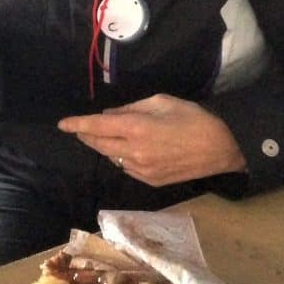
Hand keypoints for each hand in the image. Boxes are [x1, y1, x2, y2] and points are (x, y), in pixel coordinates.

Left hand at [58, 94, 246, 186]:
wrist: (221, 149)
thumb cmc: (194, 118)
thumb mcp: (162, 101)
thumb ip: (132, 108)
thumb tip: (111, 115)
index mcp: (137, 128)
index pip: (97, 127)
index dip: (77, 125)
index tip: (62, 124)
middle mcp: (134, 152)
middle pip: (100, 145)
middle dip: (87, 136)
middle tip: (81, 128)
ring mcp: (141, 170)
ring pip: (112, 158)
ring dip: (105, 147)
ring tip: (108, 135)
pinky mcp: (150, 181)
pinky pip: (126, 168)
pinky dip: (121, 157)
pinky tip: (129, 149)